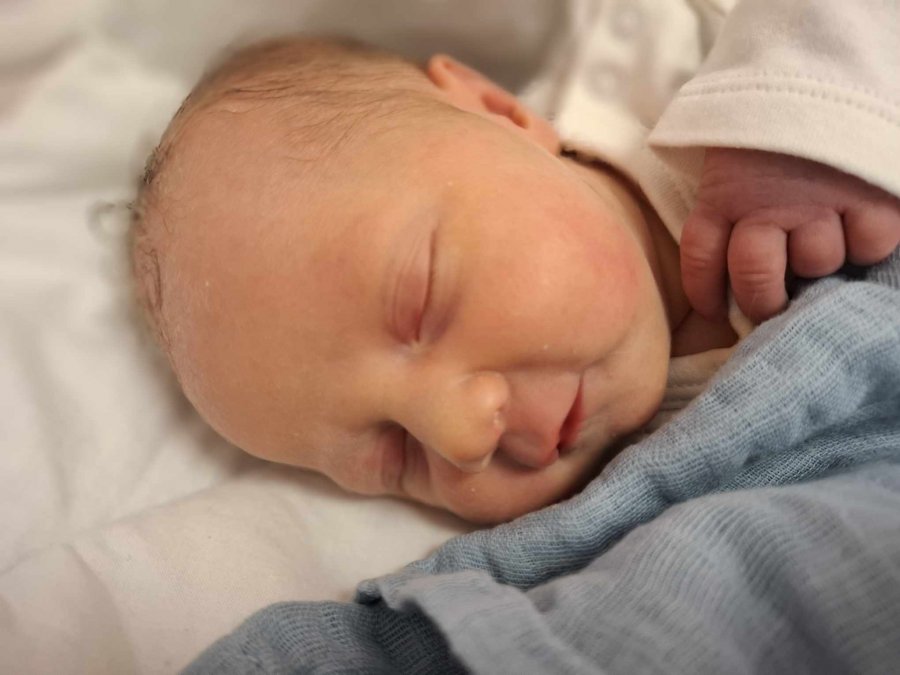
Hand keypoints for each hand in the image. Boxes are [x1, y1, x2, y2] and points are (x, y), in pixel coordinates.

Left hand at [680, 148, 899, 322]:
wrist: (822, 72)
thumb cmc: (768, 135)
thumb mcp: (728, 168)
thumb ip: (723, 214)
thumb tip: (723, 285)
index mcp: (721, 195)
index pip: (699, 258)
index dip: (705, 293)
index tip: (716, 311)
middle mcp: (765, 203)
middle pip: (755, 277)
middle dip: (763, 300)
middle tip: (775, 302)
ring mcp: (818, 199)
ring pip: (817, 262)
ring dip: (820, 262)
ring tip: (821, 241)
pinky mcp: (869, 194)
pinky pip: (870, 243)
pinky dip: (867, 243)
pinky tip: (858, 224)